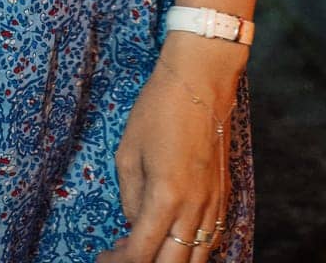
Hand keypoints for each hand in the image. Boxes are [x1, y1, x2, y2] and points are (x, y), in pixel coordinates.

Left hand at [95, 37, 244, 262]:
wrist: (201, 80)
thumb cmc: (160, 108)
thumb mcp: (128, 151)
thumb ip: (130, 196)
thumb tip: (135, 222)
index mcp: (166, 197)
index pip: (141, 253)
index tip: (103, 257)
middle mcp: (194, 208)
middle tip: (120, 255)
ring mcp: (213, 204)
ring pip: (197, 258)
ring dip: (170, 261)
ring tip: (147, 250)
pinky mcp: (223, 195)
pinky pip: (211, 238)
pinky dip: (192, 249)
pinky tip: (174, 238)